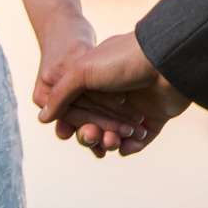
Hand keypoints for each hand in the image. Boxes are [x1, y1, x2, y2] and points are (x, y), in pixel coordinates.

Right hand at [33, 30, 190, 158]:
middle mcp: (117, 94)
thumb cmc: (122, 59)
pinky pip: (138, 142)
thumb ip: (61, 94)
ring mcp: (137, 107)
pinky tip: (125, 146)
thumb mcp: (82, 70)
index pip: (79, 109)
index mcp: (99, 81)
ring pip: (116, 135)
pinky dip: (130, 147)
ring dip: (109, 142)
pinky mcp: (156, 119)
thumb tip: (43, 118)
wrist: (165, 59)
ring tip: (110, 141)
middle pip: (96, 124)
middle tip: (92, 135)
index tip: (65, 132)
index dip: (72, 122)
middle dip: (91, 134)